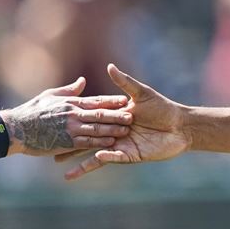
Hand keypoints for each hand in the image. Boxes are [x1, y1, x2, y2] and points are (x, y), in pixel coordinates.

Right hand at [1, 76, 131, 156]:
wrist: (16, 129)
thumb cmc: (31, 111)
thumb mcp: (50, 95)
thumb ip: (69, 89)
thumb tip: (83, 80)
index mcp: (71, 103)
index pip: (96, 101)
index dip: (112, 101)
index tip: (126, 100)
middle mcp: (73, 115)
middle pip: (100, 115)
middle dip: (117, 116)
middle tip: (133, 116)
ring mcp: (70, 130)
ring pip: (97, 130)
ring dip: (112, 130)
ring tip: (127, 130)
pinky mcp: (67, 143)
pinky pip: (87, 144)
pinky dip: (100, 143)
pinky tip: (111, 144)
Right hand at [62, 64, 191, 179]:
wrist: (181, 126)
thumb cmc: (163, 107)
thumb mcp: (141, 93)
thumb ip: (124, 82)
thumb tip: (109, 65)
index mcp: (113, 117)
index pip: (89, 118)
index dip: (73, 120)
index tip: (54, 121)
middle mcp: (113, 133)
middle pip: (85, 139)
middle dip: (67, 146)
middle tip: (48, 149)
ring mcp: (120, 146)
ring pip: (94, 153)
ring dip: (78, 159)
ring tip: (60, 163)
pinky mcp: (130, 156)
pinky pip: (114, 159)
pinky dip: (104, 158)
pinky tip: (95, 158)